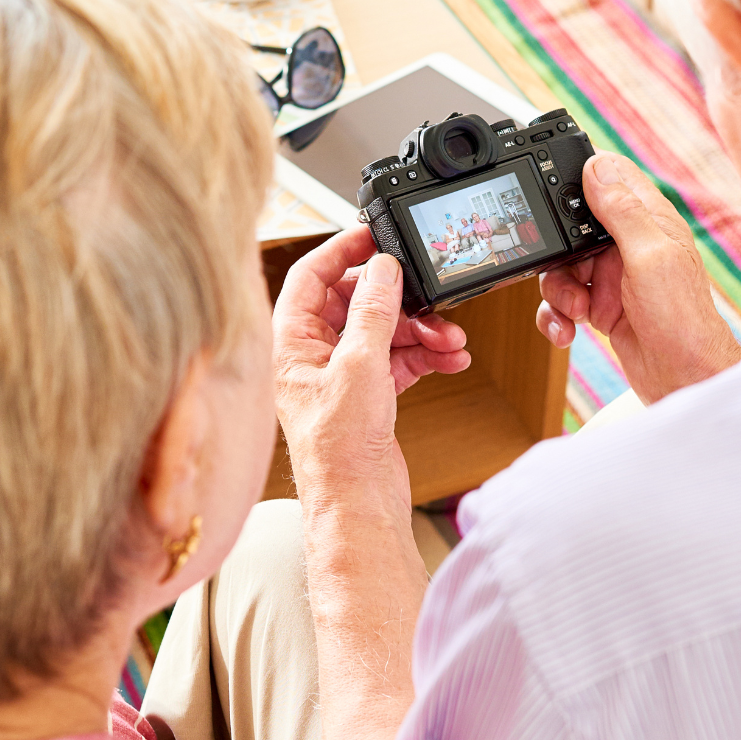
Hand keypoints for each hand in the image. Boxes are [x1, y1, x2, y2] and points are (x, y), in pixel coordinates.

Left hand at [273, 224, 468, 502]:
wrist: (358, 504)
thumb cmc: (338, 450)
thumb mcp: (359, 365)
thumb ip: (373, 312)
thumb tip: (383, 270)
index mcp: (290, 342)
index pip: (310, 276)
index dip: (341, 250)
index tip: (373, 234)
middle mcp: (312, 356)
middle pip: (355, 302)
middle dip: (398, 300)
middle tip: (426, 297)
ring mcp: (341, 376)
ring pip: (383, 331)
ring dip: (420, 330)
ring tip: (449, 338)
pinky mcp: (368, 395)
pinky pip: (398, 359)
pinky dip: (425, 356)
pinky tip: (450, 357)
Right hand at [539, 153, 740, 402]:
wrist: (684, 380)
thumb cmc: (683, 320)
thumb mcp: (650, 257)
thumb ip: (623, 212)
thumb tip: (596, 168)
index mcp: (648, 220)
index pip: (610, 178)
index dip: (580, 178)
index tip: (552, 190)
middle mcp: (629, 244)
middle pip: (572, 226)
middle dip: (558, 250)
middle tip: (568, 271)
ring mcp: (613, 276)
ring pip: (562, 266)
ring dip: (558, 290)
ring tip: (577, 309)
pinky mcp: (601, 306)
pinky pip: (563, 300)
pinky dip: (556, 314)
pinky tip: (568, 329)